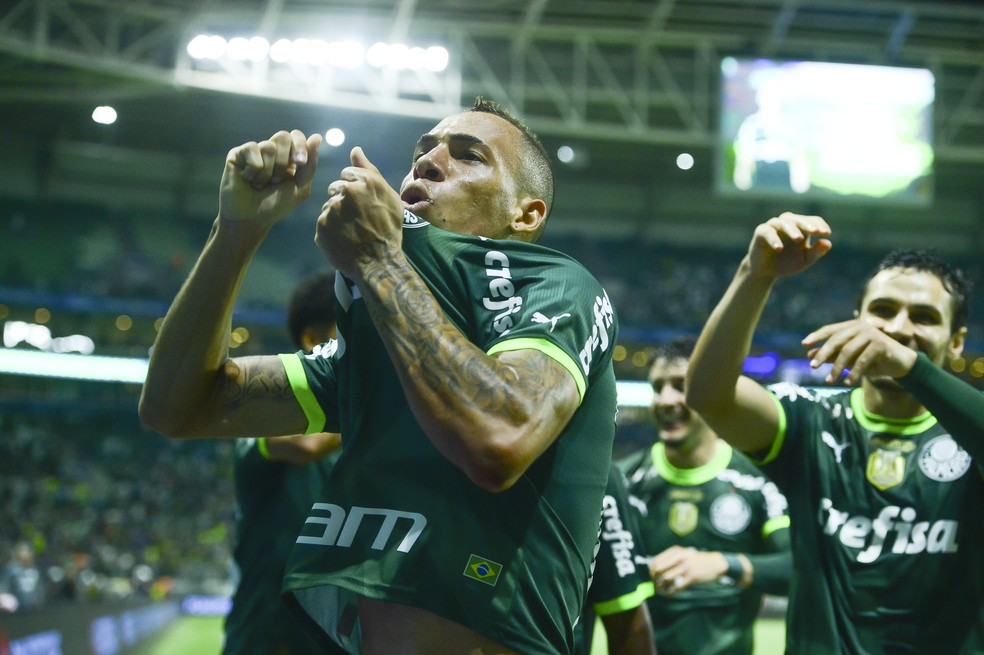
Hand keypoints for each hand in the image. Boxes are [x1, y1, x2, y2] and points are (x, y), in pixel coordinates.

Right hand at [219, 130, 321, 229]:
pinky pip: (252, 149)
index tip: (300, 163)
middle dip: (283, 162)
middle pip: (283, 137)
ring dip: (268, 171)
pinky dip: (254, 169)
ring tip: (260, 184)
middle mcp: (271, 151)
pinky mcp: (237, 154)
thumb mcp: (300, 187)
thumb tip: (317, 136)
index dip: (300, 146)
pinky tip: (248, 179)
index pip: (296, 136)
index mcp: (287, 156)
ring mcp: (254, 151)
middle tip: (276, 181)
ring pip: (268, 146)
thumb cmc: (276, 205)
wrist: (251, 219)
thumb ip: (310, 164)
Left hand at [315, 147, 404, 278]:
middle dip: (343, 199)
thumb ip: (369, 170)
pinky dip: (331, 229)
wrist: (379, 262)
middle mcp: (346, 191)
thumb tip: (355, 149)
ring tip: (352, 230)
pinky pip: (323, 222)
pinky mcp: (321, 226)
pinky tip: (344, 238)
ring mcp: (331, 209)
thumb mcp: (387, 196)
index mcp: (364, 181)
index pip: (348, 174)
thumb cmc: (388, 228)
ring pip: (329, 205)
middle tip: (357, 217)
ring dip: (337, 214)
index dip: (356, 188)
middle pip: (335, 188)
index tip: (364, 203)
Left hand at [649, 545, 727, 595]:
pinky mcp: (691, 577)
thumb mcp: (684, 554)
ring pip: (666, 578)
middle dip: (654, 579)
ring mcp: (685, 567)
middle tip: (654, 585)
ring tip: (659, 591)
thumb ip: (671, 559)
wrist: (715, 563)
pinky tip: (669, 595)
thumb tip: (655, 569)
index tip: (651, 576)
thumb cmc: (697, 560)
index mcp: (675, 551)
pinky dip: (670, 592)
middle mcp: (679, 557)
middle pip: (659, 569)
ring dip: (661, 587)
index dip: (651, 570)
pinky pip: (677, 586)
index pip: (656, 560)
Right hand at [746, 212, 831, 279]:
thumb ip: (816, 252)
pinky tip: (780, 248)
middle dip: (807, 224)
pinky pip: (767, 232)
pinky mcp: (761, 232)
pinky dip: (773, 239)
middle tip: (816, 232)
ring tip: (799, 239)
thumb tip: (828, 243)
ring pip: (783, 222)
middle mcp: (787, 224)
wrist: (766, 271)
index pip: (812, 221)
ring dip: (792, 229)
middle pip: (798, 219)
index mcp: (801, 227)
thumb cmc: (787, 262)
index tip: (827, 233)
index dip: (820, 225)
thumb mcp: (805, 260)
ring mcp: (773, 226)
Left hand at [803, 319, 917, 384]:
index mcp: (852, 326)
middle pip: (837, 340)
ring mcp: (871, 334)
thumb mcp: (849, 358)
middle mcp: (861, 326)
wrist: (900, 363)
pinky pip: (862, 360)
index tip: (804, 344)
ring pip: (848, 351)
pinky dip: (854, 372)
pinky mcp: (881, 344)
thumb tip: (809, 355)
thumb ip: (831, 355)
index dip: (817, 336)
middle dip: (823, 354)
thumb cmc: (873, 359)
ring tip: (830, 381)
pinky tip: (847, 383)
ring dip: (837, 368)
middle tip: (812, 367)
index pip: (831, 329)